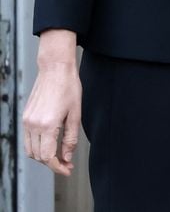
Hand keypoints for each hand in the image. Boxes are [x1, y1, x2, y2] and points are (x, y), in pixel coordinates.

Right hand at [22, 31, 80, 175]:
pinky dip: (36, 145)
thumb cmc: (68, 87)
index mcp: (47, 125)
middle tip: (65, 162)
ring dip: (42, 156)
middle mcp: (33, 125)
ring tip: (57, 153)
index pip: (48, 157)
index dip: (58, 167)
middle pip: (38, 156)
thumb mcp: (75, 113)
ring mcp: (27, 120)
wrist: (55, 68)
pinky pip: (27, 139)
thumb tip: (66, 158)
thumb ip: (70, 139)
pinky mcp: (25, 116)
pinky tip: (49, 142)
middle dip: (52, 163)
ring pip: (30, 150)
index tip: (67, 169)